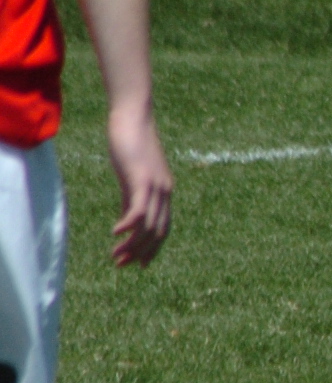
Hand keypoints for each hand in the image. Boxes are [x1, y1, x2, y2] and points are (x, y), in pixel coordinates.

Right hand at [104, 103, 171, 266]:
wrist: (133, 117)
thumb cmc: (130, 144)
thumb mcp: (132, 177)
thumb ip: (131, 198)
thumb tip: (127, 221)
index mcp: (164, 192)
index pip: (162, 228)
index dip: (152, 248)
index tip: (138, 264)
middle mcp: (165, 192)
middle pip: (157, 231)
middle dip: (141, 252)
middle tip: (123, 265)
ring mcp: (157, 186)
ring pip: (149, 225)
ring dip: (133, 244)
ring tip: (116, 257)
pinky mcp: (144, 179)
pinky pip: (139, 208)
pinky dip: (128, 224)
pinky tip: (115, 234)